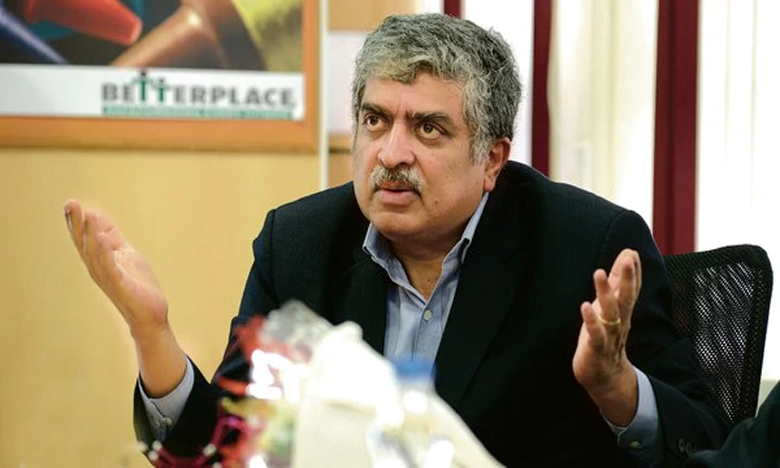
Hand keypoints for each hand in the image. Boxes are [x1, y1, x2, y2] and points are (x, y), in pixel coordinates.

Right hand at [64, 200, 185, 395]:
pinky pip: (110, 266)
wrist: (150, 314)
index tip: (69, 203)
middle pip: (83, 243)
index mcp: (98, 260)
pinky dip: (104, 252)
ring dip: (89, 233)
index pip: (84, 238)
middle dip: (77, 224)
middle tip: (70, 203)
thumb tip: (96, 215)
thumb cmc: (137, 285)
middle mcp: (97, 268)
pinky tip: (101, 238)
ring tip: (86, 214)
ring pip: (94, 253)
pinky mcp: (119, 284)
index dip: (76, 221)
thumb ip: (111, 237)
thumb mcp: (125, 254)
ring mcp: (107, 277)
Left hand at [572, 248, 641, 425]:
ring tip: (599, 272)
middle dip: (627, 278)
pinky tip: (585, 305)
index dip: (632, 272)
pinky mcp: (596, 348)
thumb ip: (618, 284)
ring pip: (610, 313)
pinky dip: (591, 320)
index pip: (631, 290)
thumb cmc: (604, 337)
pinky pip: (595, 334)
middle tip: (628, 258)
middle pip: (626, 298)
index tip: (632, 252)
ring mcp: (608, 335)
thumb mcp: (610, 308)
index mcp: (622, 313)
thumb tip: (627, 257)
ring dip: (605, 293)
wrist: (605, 377)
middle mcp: (619, 322)